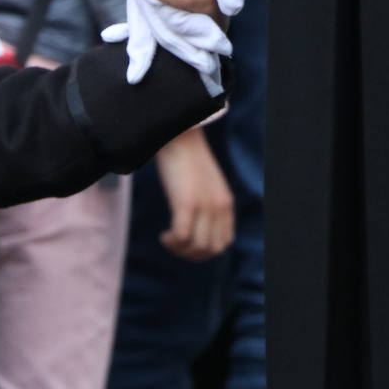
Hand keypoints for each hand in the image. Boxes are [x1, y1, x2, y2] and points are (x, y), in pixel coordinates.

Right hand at [154, 127, 234, 261]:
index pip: (223, 243)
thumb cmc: (185, 154)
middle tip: (173, 243)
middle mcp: (219, 207)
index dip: (203, 250)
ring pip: (197, 247)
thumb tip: (193, 214)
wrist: (179, 134)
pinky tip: (163, 235)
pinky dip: (172, 241)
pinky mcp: (187, 203)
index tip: (185, 242)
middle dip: (190, 254)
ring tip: (167, 239)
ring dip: (180, 250)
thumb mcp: (203, 181)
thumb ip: (205, 198)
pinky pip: (182, 236)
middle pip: (211, 250)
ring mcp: (204, 206)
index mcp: (225, 203)